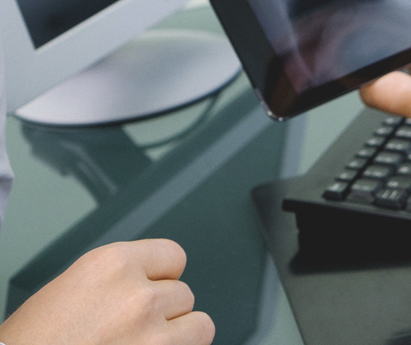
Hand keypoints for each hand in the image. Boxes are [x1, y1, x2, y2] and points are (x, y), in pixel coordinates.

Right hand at [0, 239, 212, 344]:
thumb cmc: (29, 344)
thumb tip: (149, 282)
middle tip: (130, 331)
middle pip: (184, 294)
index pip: (174, 256)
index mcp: (111, 266)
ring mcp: (151, 335)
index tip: (151, 291)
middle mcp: (137, 296)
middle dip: (163, 313)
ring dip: (177, 339)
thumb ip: (116, 281)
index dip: (161, 278)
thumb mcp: (69, 291)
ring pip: (199, 325)